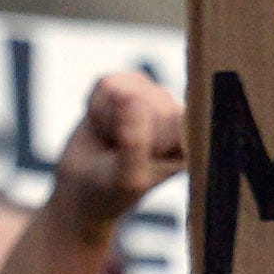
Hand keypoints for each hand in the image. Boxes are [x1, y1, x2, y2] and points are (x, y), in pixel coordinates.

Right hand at [56, 72, 186, 230]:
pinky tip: (103, 124)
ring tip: (112, 141)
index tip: (138, 163)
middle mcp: (179, 119)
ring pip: (124, 90)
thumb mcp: (126, 178)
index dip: (144, 140)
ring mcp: (155, 99)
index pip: (172, 124)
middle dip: (121, 129)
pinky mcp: (130, 85)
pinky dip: (95, 104)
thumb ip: (134, 144)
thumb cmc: (110, 190)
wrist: (82, 188)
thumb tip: (133, 99)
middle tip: (118, 154)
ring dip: (107, 118)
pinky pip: (107, 83)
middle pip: (146, 103)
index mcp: (191, 145)